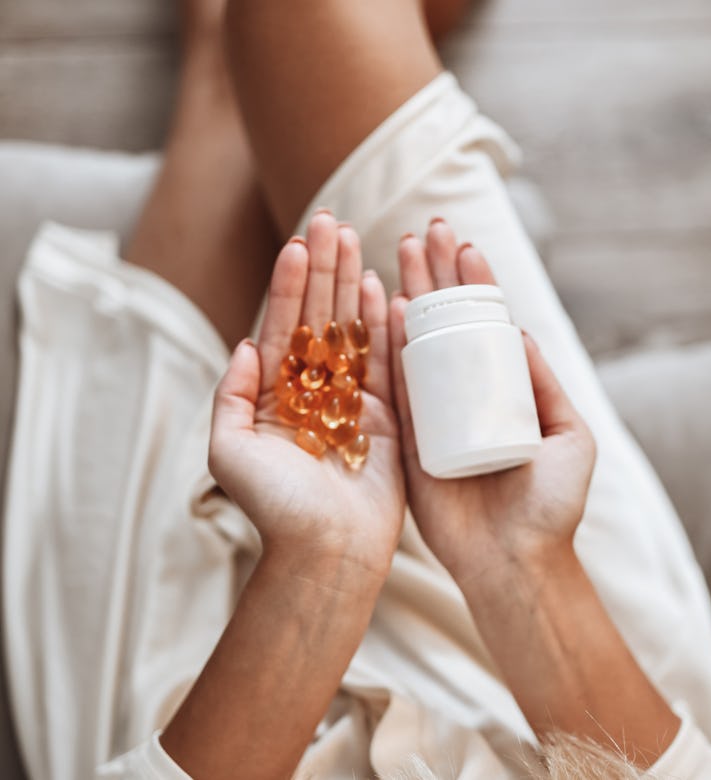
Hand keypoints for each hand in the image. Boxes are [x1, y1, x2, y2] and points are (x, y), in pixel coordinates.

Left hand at [209, 211, 405, 579]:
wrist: (326, 553)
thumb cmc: (274, 507)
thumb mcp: (229, 450)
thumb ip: (231, 394)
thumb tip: (245, 344)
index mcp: (274, 396)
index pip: (283, 327)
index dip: (289, 284)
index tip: (298, 242)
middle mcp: (314, 393)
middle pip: (320, 318)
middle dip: (324, 270)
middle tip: (332, 221)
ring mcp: (353, 402)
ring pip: (354, 331)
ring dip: (353, 284)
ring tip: (356, 239)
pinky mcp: (387, 417)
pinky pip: (387, 362)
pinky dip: (384, 325)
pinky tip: (382, 287)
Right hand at [388, 220, 595, 584]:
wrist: (514, 562)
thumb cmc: (550, 503)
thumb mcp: (569, 438)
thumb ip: (545, 385)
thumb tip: (517, 330)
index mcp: (506, 393)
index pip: (487, 325)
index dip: (476, 282)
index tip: (464, 242)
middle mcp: (466, 396)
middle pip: (447, 323)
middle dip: (436, 275)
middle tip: (424, 232)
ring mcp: (434, 415)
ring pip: (417, 343)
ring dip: (408, 296)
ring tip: (400, 253)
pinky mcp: (408, 439)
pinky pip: (396, 385)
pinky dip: (391, 345)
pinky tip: (387, 307)